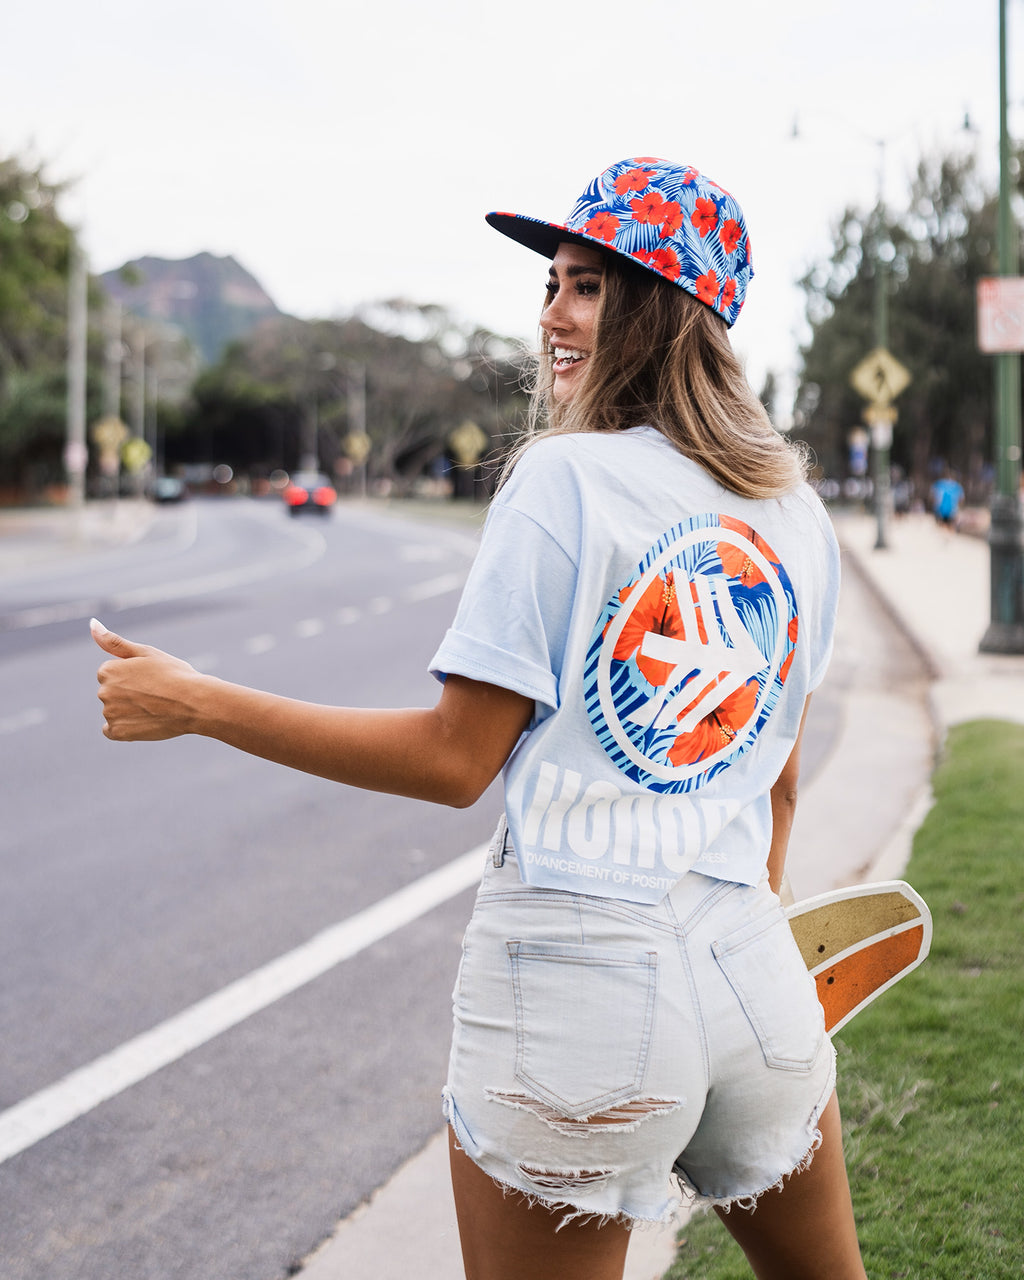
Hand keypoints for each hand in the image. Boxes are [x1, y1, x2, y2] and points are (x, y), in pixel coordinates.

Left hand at [92, 618, 200, 740]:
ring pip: (115, 711)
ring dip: (129, 711)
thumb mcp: (146, 652)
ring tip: (155, 708)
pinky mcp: (119, 732)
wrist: (195, 703)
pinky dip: (125, 727)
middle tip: (156, 693)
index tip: (151, 679)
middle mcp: (103, 692)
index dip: (133, 677)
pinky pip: (112, 730)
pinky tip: (143, 721)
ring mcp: (110, 714)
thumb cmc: (174, 674)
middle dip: (129, 694)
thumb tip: (92, 624)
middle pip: (113, 693)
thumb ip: (114, 642)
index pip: (112, 675)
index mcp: (107, 670)